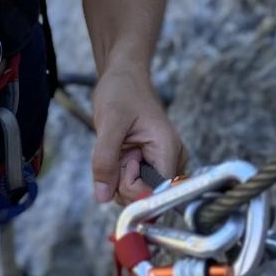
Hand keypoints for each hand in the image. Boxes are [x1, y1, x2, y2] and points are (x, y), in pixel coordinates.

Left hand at [90, 67, 186, 206]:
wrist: (125, 78)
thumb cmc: (121, 93)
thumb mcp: (109, 123)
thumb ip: (105, 160)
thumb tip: (102, 197)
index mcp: (168, 149)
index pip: (157, 193)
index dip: (134, 189)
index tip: (125, 162)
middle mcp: (173, 161)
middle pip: (147, 196)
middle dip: (124, 181)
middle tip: (122, 150)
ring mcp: (164, 165)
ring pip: (138, 193)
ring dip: (121, 177)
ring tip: (123, 148)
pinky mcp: (153, 166)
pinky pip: (135, 184)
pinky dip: (122, 174)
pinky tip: (124, 153)